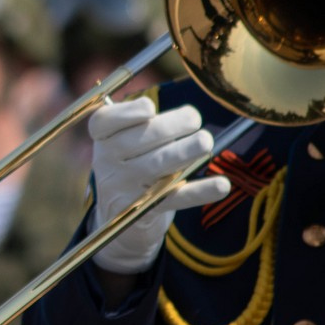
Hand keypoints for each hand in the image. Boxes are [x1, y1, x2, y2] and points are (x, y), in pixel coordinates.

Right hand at [88, 99, 230, 274]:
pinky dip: (200, 192)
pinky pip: (175, 198)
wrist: (121, 218)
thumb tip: (190, 117)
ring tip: (206, 142)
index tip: (150, 107)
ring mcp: (124, 188)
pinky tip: (221, 185)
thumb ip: (148, 125)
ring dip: (183, 152)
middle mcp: (106, 162)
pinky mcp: (144, 212)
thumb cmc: (134, 163)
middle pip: (137, 141)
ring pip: (156, 166)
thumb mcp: (127, 141)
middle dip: (168, 127)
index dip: (126, 114)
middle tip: (195, 119)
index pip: (104, 121)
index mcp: (102, 138)